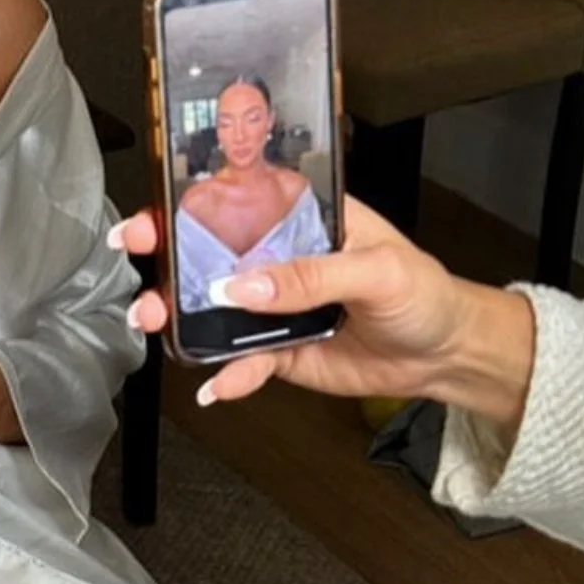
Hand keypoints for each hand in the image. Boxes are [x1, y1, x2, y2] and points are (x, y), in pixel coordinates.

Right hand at [113, 197, 534, 425]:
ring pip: (214, 307)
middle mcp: (279, 256)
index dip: (193, 198)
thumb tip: (247, 283)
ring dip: (179, 315)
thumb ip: (310, 274)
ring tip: (154, 321)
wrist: (447, 354)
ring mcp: (275, 305)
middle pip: (210, 251)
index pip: (240, 198)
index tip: (157, 206)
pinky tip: (215, 385)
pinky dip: (226, 375)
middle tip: (135, 256)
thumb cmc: (425, 292)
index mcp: (302, 218)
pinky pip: (243, 361)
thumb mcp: (377, 269)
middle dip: (166, 253)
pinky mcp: (281, 350)